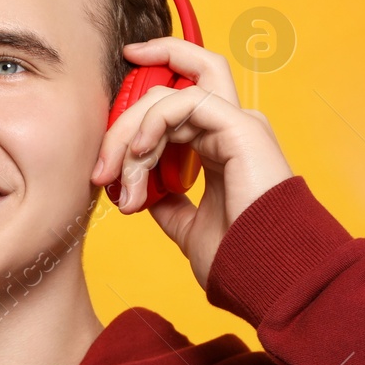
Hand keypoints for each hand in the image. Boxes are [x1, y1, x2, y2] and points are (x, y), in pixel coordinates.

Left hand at [90, 37, 294, 290]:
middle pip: (168, 89)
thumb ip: (163, 199)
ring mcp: (239, 123)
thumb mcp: (183, 224)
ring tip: (120, 179)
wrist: (265, 275)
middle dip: (124, 119)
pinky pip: (185, 102)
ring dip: (131, 134)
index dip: (141, 94)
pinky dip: (154, 123)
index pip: (177, 99)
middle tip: (100, 170)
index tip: (106, 108)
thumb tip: (137, 190)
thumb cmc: (235, 256)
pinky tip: (140, 153)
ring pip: (169, 95)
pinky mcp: (241, 127)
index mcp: (221, 145)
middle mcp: (231, 127)